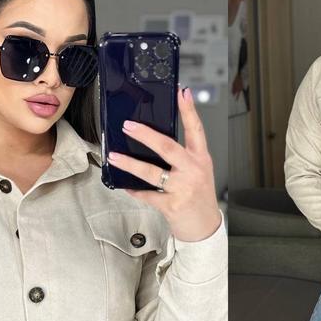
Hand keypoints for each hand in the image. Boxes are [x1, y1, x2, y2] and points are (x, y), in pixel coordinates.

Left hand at [106, 86, 222, 241]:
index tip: (182, 92)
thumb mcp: (198, 172)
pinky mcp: (172, 205)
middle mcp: (193, 171)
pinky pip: (147, 194)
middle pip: (168, 147)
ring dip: (130, 163)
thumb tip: (154, 140)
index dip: (189, 110)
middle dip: (145, 135)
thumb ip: (183, 157)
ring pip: (152, 172)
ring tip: (115, 157)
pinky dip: (134, 190)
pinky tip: (125, 185)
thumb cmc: (199, 198)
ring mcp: (182, 188)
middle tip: (128, 126)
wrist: (205, 227)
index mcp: (200, 159)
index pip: (196, 130)